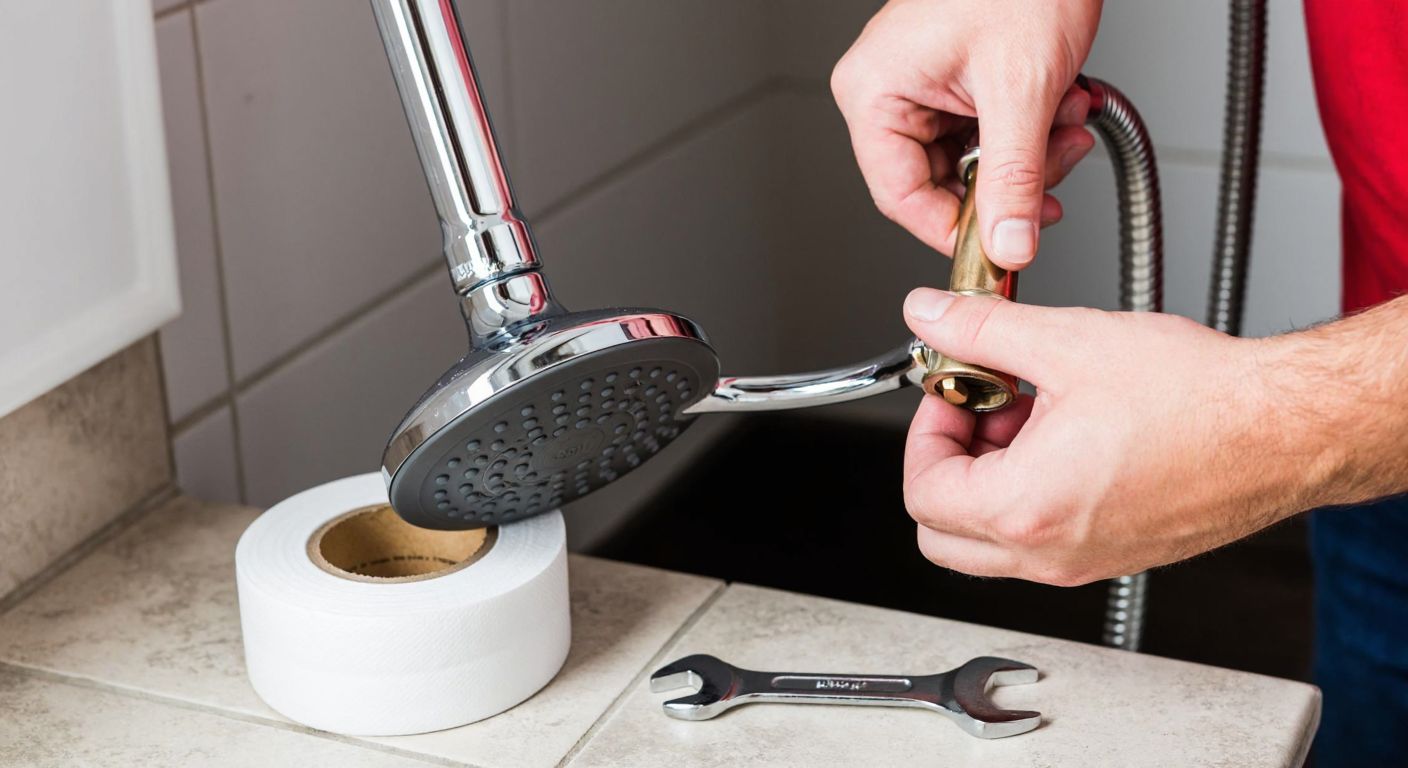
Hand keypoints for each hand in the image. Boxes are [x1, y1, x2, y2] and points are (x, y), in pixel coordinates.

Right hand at [831, 0, 1102, 267]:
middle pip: (941, 182)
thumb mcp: (1022, 89)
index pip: (900, 196)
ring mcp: (922, 85)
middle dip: (1011, 180)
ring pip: (972, 161)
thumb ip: (1014, 179)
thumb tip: (1008, 246)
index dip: (954, 230)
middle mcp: (888, 90)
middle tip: (1055, 166)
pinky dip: (1031, 129)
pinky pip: (987, 132)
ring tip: (1066, 117)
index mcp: (874, 91)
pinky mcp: (956, 79)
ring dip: (1031, 153)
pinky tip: (1059, 103)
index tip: (999, 250)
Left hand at [899, 287, 1321, 584]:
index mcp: (1026, 509)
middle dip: (947, 464)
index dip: (923, 431)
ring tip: (1031, 411)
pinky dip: (1032, 492)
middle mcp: (1051, 553)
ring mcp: (1085, 562)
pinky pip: (1043, 539)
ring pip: (992, 541)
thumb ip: (981, 330)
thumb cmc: (1199, 398)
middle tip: (978, 409)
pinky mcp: (1116, 555)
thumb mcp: (1067, 343)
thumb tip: (930, 316)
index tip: (951, 391)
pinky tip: (1067, 432)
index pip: (921, 494)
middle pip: (942, 534)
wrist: (1285, 428)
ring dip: (990, 477)